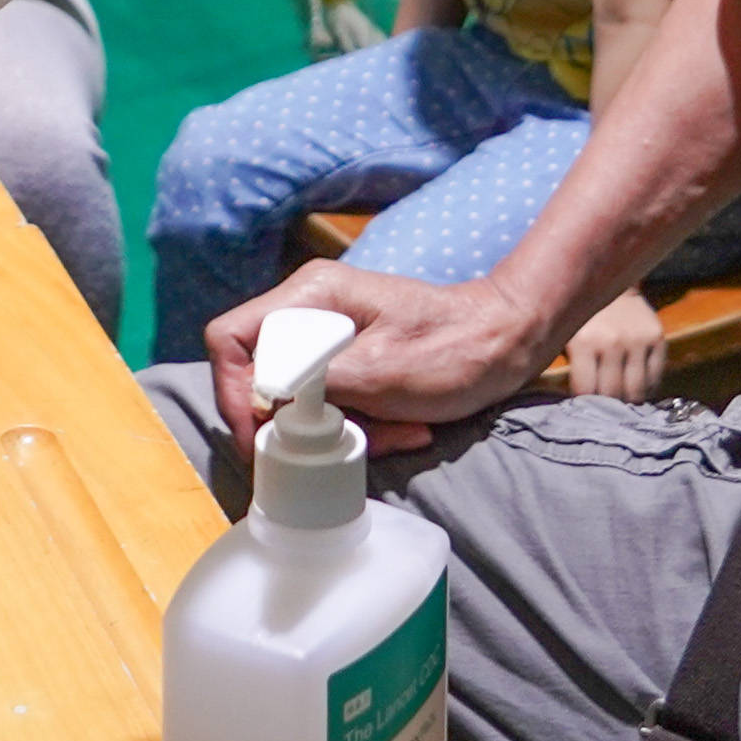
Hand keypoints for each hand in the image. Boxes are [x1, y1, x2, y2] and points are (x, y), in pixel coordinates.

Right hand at [207, 263, 551, 451]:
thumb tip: (261, 402)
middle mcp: (311, 309)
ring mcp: (329, 337)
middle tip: (335, 444)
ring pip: (297, 399)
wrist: (510, 341)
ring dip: (336, 429)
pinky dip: (359, 426)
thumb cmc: (454, 349)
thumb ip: (312, 382)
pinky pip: (330, 404)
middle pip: (261, 375)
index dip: (231, 391)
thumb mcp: (381, 372)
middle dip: (294, 423)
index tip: (258, 436)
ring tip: (390, 433)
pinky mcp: (349, 363)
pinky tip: (402, 429)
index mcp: (311, 295)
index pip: (230, 337)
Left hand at [560, 290, 668, 403]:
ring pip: (636, 390)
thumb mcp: (566, 334)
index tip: (583, 405)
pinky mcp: (656, 337)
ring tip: (620, 397)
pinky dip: (646, 387)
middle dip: (606, 404)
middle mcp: (612, 341)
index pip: (586, 390)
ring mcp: (636, 339)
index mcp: (583, 341)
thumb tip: (569, 403)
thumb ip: (568, 364)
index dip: (584, 403)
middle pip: (612, 393)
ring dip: (627, 399)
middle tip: (603, 405)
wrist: (610, 277)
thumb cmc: (581, 314)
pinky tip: (635, 384)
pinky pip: (655, 377)